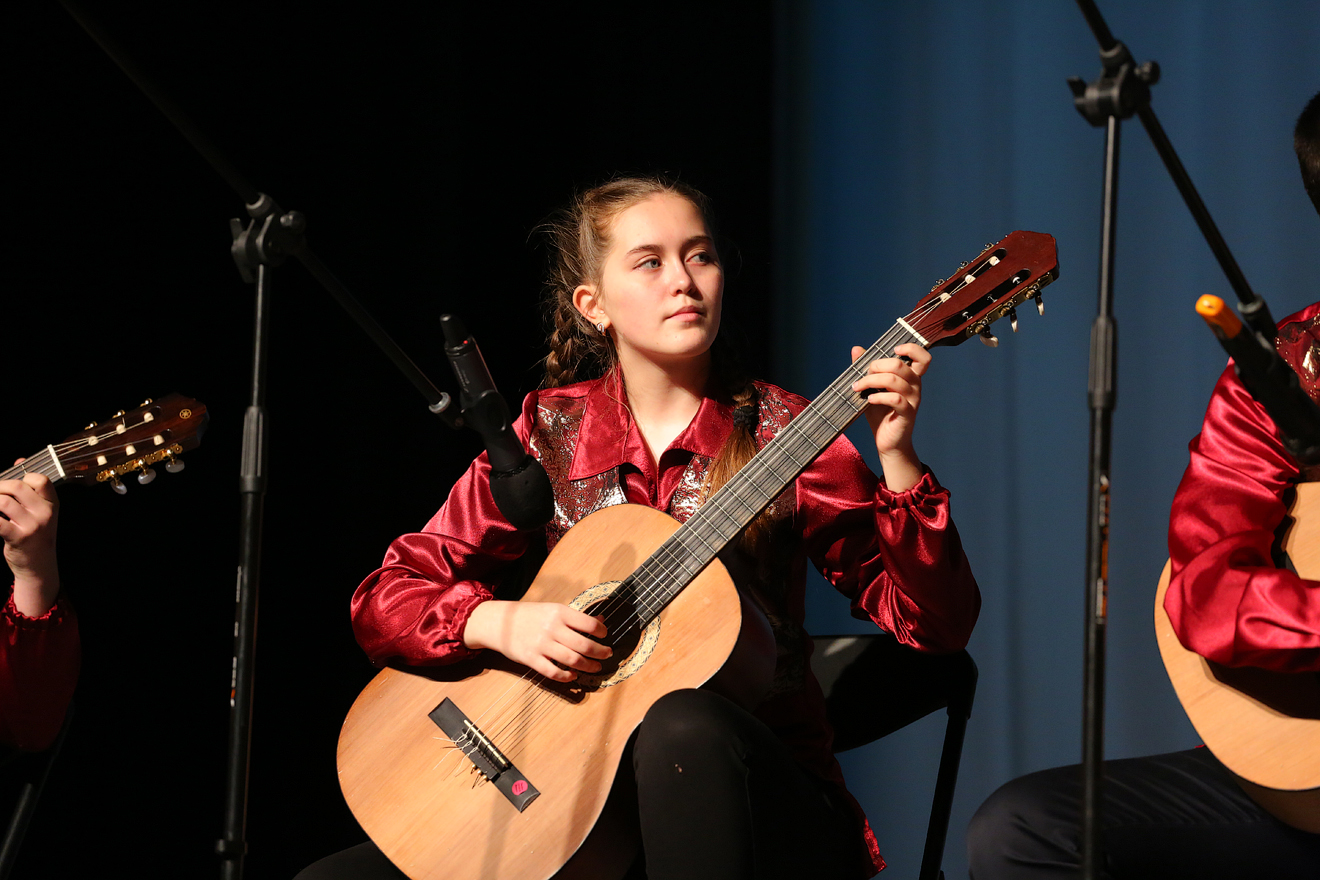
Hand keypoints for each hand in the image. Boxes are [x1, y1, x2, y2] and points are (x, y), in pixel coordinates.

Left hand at [0, 460, 60, 616]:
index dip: (22, 476)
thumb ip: (31, 487)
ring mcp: (32, 526)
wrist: (39, 566)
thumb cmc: (36, 536)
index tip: (10, 482)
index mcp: (52, 504)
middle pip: (16, 487)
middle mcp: (45, 514)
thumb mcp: (40, 511)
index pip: (40, 479)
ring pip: (3, 501)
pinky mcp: (17, 538)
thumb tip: (20, 459)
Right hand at [462, 600, 611, 681]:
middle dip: (601, 652)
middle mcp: (552, 628)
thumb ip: (576, 617)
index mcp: (559, 612)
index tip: (605, 636)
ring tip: (596, 667)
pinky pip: (553, 672)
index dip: (601, 632)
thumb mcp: (552, 609)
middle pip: (585, 645)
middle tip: (607, 655)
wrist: (499, 622)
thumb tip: (601, 621)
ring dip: (589, 666)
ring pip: (573, 660)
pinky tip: (573, 675)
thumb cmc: (530, 615)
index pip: (589, 624)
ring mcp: (541, 645)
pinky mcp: (531, 659)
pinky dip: (567, 676)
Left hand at [851, 343, 928, 491]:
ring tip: (858, 388)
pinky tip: (869, 400)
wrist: (886, 442)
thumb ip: (866, 369)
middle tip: (863, 374)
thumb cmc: (880, 413)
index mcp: (910, 377)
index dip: (911, 348)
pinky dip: (879, 397)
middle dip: (877, 365)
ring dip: (872, 381)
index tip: (894, 349)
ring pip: (895, 380)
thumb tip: (856, 348)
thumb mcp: (871, 388)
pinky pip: (896, 399)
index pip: (923, 357)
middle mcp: (915, 386)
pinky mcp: (907, 414)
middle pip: (901, 365)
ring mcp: (913, 400)